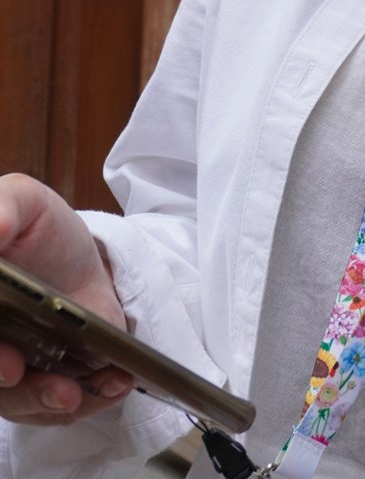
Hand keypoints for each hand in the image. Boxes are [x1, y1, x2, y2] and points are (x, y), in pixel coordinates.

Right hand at [0, 173, 132, 424]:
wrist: (83, 260)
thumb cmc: (44, 229)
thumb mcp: (25, 202)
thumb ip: (5, 208)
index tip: (4, 355)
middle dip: (3, 379)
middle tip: (18, 370)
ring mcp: (6, 364)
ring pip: (9, 399)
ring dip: (40, 400)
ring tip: (74, 393)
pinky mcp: (41, 382)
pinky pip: (48, 407)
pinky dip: (77, 403)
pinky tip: (109, 385)